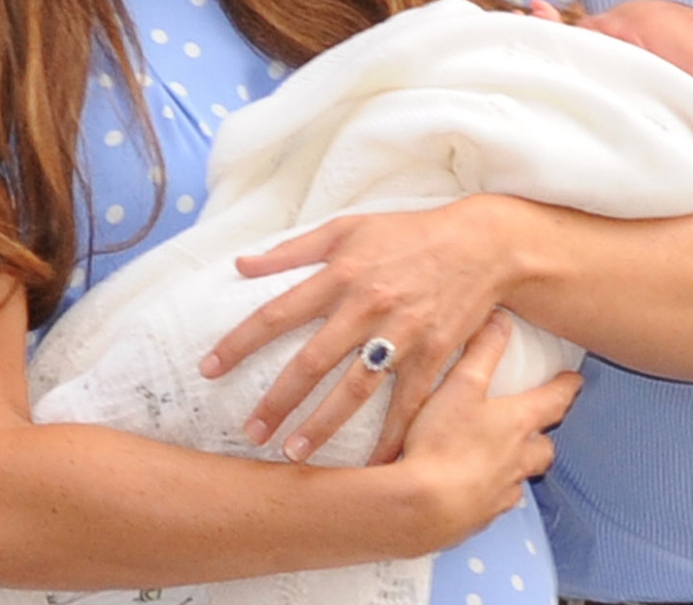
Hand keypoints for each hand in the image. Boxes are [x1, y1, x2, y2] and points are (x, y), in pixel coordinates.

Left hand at [200, 198, 529, 461]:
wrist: (483, 245)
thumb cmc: (410, 234)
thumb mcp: (349, 227)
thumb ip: (292, 248)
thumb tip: (241, 265)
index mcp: (342, 274)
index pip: (278, 313)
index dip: (239, 343)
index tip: (209, 370)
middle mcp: (368, 306)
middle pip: (312, 361)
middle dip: (277, 400)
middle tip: (250, 431)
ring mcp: (403, 334)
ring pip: (355, 389)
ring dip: (324, 425)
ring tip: (294, 453)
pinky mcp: (435, 355)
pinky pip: (408, 403)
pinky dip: (393, 436)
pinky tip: (373, 465)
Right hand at [393, 314, 581, 548]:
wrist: (421, 507)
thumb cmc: (442, 443)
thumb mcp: (460, 385)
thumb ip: (482, 350)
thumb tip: (501, 318)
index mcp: (518, 424)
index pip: (555, 401)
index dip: (566, 387)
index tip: (573, 380)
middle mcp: (518, 460)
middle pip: (544, 448)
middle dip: (542, 436)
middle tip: (534, 426)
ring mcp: (501, 493)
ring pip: (520, 477)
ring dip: (515, 466)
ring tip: (496, 458)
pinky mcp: (480, 518)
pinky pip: (494, 503)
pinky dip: (488, 493)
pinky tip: (468, 487)